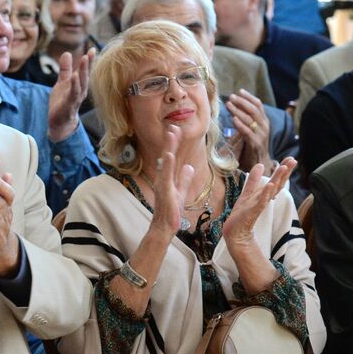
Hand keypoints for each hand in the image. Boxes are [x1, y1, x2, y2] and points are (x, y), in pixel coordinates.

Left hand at [48, 48, 91, 141]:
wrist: (59, 123)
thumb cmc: (62, 102)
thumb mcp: (62, 83)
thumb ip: (65, 69)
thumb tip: (67, 53)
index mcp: (79, 85)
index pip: (85, 71)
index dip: (89, 60)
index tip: (93, 48)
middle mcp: (81, 91)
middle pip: (85, 75)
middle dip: (88, 63)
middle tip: (91, 51)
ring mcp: (76, 98)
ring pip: (81, 83)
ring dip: (83, 71)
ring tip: (84, 59)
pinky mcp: (69, 105)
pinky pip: (73, 94)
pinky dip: (74, 85)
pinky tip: (74, 76)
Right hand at [141, 126, 194, 242]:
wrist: (164, 228)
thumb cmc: (171, 213)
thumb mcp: (181, 192)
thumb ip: (184, 179)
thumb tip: (189, 167)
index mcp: (168, 178)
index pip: (172, 158)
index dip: (174, 144)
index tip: (177, 130)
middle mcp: (164, 178)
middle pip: (167, 156)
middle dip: (171, 141)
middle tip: (173, 126)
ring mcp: (163, 184)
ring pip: (166, 162)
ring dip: (168, 147)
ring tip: (171, 133)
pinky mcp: (165, 191)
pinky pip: (166, 176)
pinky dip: (167, 164)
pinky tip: (169, 154)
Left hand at [221, 158, 295, 249]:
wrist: (235, 230)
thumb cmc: (243, 212)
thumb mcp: (248, 192)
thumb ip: (254, 179)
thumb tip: (260, 164)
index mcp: (264, 194)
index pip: (277, 180)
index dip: (283, 170)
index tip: (291, 158)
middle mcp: (265, 198)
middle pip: (277, 183)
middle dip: (285, 172)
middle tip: (293, 160)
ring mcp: (259, 205)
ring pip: (271, 191)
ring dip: (277, 179)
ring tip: (283, 168)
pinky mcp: (253, 212)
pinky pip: (261, 202)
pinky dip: (266, 194)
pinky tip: (269, 185)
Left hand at [224, 90, 271, 170]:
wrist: (260, 165)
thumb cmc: (251, 147)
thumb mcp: (250, 131)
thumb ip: (246, 121)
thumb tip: (235, 109)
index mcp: (264, 122)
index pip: (258, 105)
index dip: (249, 97)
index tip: (239, 91)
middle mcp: (264, 127)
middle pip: (254, 109)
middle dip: (242, 102)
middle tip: (231, 97)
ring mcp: (261, 135)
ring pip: (250, 119)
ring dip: (238, 110)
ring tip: (228, 104)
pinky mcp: (255, 144)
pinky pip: (248, 132)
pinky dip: (240, 125)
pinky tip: (233, 119)